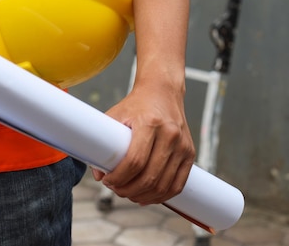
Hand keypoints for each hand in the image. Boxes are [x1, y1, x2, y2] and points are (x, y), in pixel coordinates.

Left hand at [91, 80, 195, 204]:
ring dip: (143, 196)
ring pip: (163, 185)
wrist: (163, 92)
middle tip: (115, 189)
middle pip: (149, 177)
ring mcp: (182, 145)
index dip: (119, 178)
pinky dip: (162, 196)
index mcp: (150, 122)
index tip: (108, 181)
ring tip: (128, 193)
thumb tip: (99, 175)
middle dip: (128, 190)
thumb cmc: (136, 105)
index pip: (135, 161)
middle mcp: (170, 134)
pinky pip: (178, 184)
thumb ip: (104, 144)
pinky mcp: (190, 153)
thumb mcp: (115, 116)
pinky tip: (147, 195)